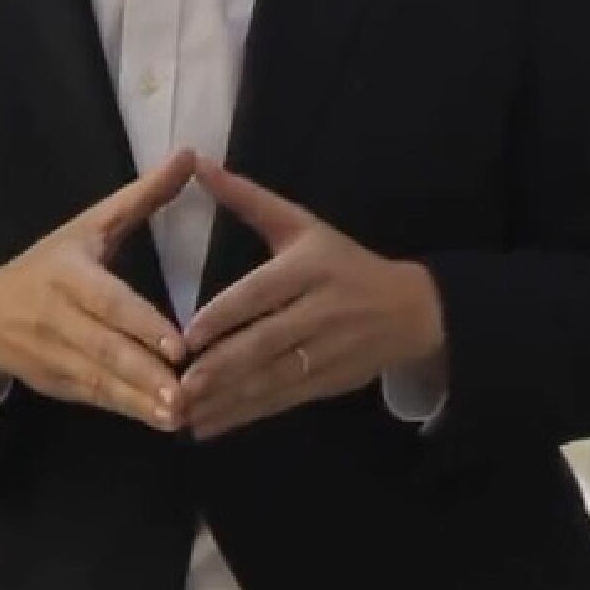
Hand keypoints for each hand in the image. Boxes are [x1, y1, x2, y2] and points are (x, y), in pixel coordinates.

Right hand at [0, 149, 197, 431]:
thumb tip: (189, 155)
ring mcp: (54, 356)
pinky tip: (161, 422)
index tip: (179, 345)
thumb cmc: (50, 264)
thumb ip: (141, 196)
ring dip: (140, 401)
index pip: (107, 302)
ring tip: (182, 414)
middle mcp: (57, 318)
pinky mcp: (57, 385)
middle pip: (105, 349)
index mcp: (67, 274)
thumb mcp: (89, 225)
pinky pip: (95, 399)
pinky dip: (127, 411)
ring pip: (101, 381)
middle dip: (145, 373)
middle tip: (188, 391)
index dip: (141, 325)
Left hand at [180, 161, 446, 439]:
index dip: (227, 314)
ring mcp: (327, 353)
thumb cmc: (343, 262)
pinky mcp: (327, 384)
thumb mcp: (301, 225)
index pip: (263, 293)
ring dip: (228, 400)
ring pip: (272, 380)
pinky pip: (281, 402)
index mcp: (310, 269)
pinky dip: (244, 416)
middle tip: (180, 386)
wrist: (409, 310)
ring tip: (185, 414)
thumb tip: (198, 162)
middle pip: (267, 343)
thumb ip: (248, 199)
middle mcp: (320, 312)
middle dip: (224, 368)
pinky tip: (209, 427)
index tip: (189, 335)